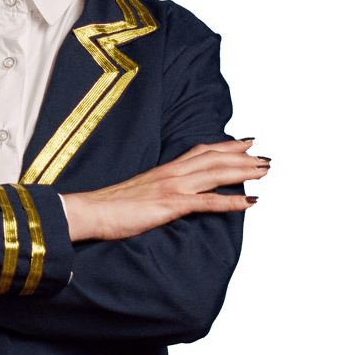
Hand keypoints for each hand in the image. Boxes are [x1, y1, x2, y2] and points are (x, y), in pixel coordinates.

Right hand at [61, 138, 266, 241]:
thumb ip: (157, 191)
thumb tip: (167, 196)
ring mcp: (172, 188)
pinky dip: (231, 200)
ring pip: (216, 174)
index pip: (200, 153)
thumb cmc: (109, 206)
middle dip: (242, 158)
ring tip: (265, 170)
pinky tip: (249, 200)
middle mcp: (171, 174)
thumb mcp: (138, 193)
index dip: (224, 148)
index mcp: (164, 171)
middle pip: (214, 160)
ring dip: (243, 172)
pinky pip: (207, 202)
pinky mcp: (170, 205)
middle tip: (265, 157)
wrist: (89, 210)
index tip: (244, 144)